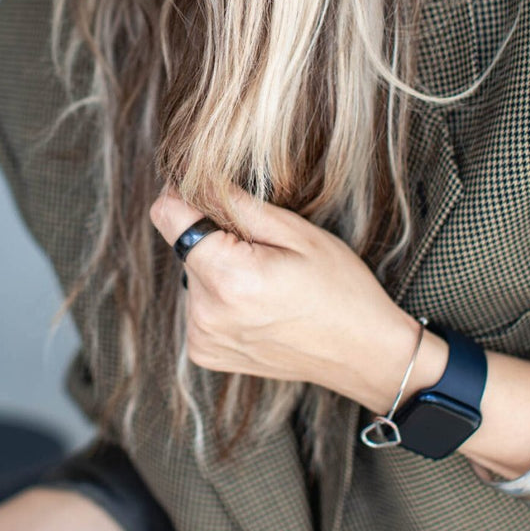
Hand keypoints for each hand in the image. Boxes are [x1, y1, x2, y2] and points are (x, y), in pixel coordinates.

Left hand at [149, 183, 418, 408]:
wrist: (363, 354)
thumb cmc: (340, 288)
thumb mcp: (297, 232)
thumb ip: (236, 203)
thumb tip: (192, 176)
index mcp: (227, 278)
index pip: (166, 215)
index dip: (183, 193)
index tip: (207, 188)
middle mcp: (205, 313)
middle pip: (184, 245)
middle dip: (212, 236)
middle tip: (263, 250)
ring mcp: (202, 338)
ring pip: (192, 275)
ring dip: (217, 268)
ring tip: (265, 283)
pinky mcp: (205, 352)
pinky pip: (198, 305)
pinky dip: (219, 298)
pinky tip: (257, 306)